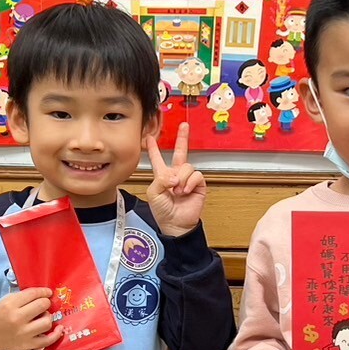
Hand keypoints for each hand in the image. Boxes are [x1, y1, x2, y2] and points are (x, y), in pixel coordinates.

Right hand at [0, 287, 57, 349]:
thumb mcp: (5, 301)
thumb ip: (23, 297)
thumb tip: (43, 294)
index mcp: (10, 305)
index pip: (33, 294)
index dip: (43, 292)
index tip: (47, 293)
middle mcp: (17, 319)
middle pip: (42, 305)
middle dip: (46, 302)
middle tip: (43, 304)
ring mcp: (23, 333)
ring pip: (47, 322)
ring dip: (48, 316)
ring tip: (43, 316)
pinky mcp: (28, 345)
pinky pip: (48, 340)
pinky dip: (56, 334)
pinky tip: (59, 328)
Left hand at [145, 122, 206, 237]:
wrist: (176, 224)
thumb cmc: (162, 211)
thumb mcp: (154, 193)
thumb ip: (161, 179)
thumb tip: (175, 174)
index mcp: (162, 175)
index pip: (158, 158)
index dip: (154, 148)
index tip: (149, 137)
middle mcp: (176, 174)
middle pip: (180, 152)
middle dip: (183, 138)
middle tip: (184, 125)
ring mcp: (188, 179)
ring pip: (187, 166)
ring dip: (182, 179)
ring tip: (178, 191)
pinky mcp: (198, 185)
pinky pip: (196, 175)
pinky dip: (190, 183)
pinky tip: (185, 191)